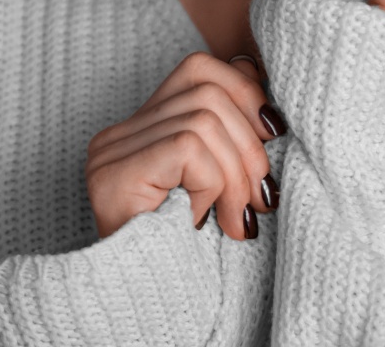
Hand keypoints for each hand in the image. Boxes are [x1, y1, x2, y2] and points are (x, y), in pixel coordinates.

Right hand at [85, 52, 283, 240]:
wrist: (150, 316)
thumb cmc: (191, 254)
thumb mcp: (220, 182)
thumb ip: (231, 133)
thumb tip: (263, 81)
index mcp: (141, 127)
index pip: (200, 69)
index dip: (245, 91)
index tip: (273, 133)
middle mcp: (118, 133)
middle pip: (207, 88)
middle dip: (249, 142)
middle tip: (261, 196)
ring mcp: (110, 151)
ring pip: (204, 119)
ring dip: (236, 173)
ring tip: (237, 218)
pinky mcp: (114, 172)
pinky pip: (189, 147)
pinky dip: (213, 182)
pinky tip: (210, 219)